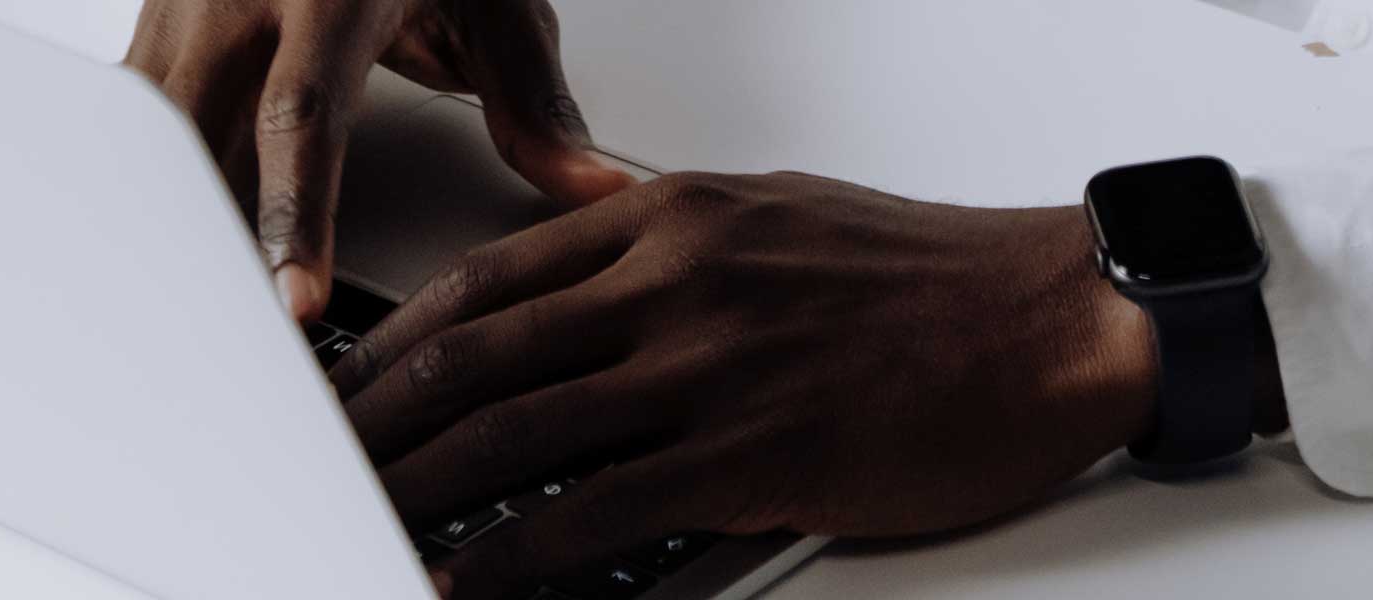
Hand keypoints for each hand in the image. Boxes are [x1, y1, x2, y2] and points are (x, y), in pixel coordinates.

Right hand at [124, 0, 635, 320]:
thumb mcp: (496, 3)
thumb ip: (534, 102)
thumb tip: (592, 188)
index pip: (302, 120)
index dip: (294, 217)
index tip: (296, 302)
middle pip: (195, 138)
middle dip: (206, 245)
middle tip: (232, 347)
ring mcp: (185, 12)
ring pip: (153, 140)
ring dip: (173, 229)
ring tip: (196, 327)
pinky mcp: (158, 33)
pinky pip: (144, 129)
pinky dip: (158, 198)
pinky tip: (178, 263)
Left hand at [328, 172, 1157, 596]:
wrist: (1052, 316)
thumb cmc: (930, 272)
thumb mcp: (780, 215)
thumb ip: (674, 236)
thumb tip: (594, 267)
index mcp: (673, 219)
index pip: (493, 279)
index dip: (403, 338)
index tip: (355, 382)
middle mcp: (673, 282)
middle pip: (478, 354)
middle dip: (378, 417)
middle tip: (319, 461)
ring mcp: (708, 368)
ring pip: (518, 431)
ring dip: (421, 485)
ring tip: (361, 520)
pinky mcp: (752, 455)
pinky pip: (598, 512)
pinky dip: (512, 554)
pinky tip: (466, 578)